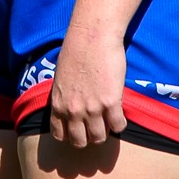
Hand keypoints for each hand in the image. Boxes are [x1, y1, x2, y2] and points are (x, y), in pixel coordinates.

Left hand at [48, 25, 126, 147]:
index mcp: (58, 104)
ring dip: (105, 132)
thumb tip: (71, 107)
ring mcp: (92, 109)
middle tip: (96, 128)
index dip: (70, 135)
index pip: (60, 135)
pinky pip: (118, 126)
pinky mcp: (111, 103)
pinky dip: (120, 124)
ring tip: (108, 121)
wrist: (92, 37)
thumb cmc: (75, 51)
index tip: (78, 130)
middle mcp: (73, 111)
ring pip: (100, 138)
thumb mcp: (61, 78)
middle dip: (88, 137)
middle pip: (80, 142)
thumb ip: (64, 97)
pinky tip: (120, 114)